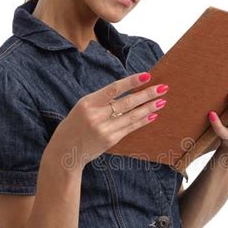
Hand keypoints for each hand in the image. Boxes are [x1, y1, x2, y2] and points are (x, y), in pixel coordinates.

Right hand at [45, 71, 168, 170]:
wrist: (65, 151)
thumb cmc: (74, 125)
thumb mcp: (82, 107)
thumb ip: (101, 100)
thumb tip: (127, 91)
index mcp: (88, 103)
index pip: (114, 88)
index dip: (132, 82)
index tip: (147, 76)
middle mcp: (96, 116)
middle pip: (127, 102)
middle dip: (147, 94)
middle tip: (162, 88)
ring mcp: (104, 129)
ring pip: (132, 116)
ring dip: (149, 107)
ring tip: (161, 100)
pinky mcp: (110, 140)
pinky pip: (130, 128)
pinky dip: (142, 121)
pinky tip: (152, 115)